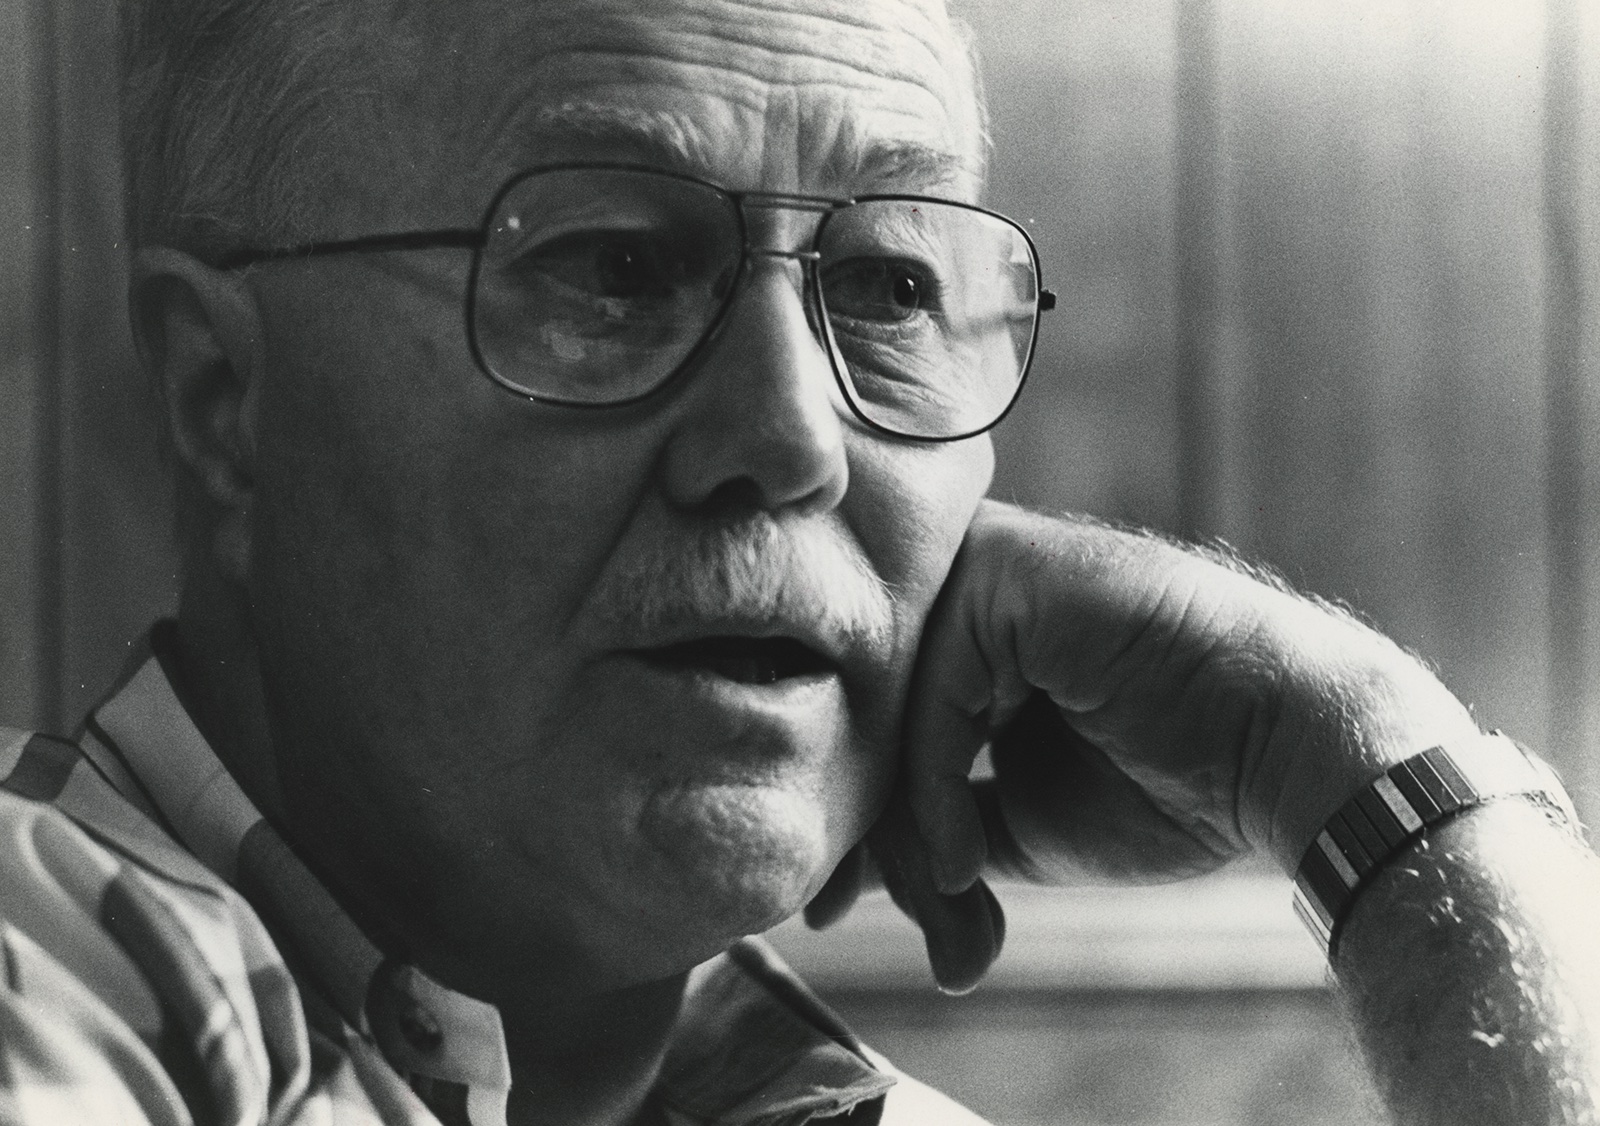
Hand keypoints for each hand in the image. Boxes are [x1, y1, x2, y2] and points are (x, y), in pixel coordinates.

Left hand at [868, 500, 1477, 990]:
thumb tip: (843, 878)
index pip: (867, 715)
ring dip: (902, 824)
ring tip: (948, 905)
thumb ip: (934, 822)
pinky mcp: (1013, 569)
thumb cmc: (1171, 785)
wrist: (1288, 758)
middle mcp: (965, 582)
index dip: (852, 813)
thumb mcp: (1017, 819)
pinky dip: (934, 788)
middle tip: (855, 921)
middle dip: (864, 827)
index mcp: (966, 628)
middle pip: (864, 710)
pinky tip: (968, 864)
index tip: (834, 908)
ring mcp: (987, 565)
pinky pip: (934, 691)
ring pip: (886, 706)